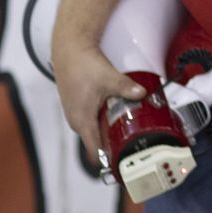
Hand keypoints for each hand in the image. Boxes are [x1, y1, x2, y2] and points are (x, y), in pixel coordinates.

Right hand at [52, 37, 144, 158]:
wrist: (69, 50)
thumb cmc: (83, 66)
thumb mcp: (108, 78)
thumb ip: (126, 88)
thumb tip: (142, 93)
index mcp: (82, 120)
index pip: (95, 149)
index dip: (109, 158)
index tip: (124, 161)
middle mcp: (76, 121)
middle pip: (97, 141)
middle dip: (115, 143)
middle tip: (136, 143)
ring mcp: (76, 113)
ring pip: (95, 129)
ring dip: (110, 130)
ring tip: (130, 128)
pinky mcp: (78, 105)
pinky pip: (92, 119)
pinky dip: (104, 119)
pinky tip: (118, 113)